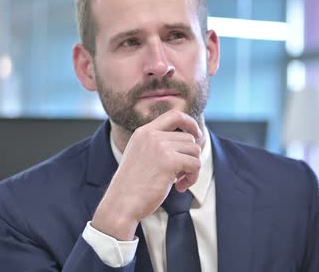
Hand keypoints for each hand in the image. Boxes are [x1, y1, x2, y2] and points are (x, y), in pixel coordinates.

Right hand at [91, 110, 202, 239]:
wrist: (121, 204)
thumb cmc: (132, 186)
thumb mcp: (141, 156)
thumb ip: (159, 145)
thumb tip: (192, 141)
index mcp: (144, 132)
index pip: (174, 115)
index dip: (190, 122)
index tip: (197, 134)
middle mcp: (152, 135)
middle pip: (189, 138)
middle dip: (190, 157)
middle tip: (180, 175)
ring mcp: (160, 147)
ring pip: (194, 150)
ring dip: (192, 168)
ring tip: (179, 182)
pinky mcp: (169, 161)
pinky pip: (195, 164)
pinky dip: (193, 177)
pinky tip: (180, 188)